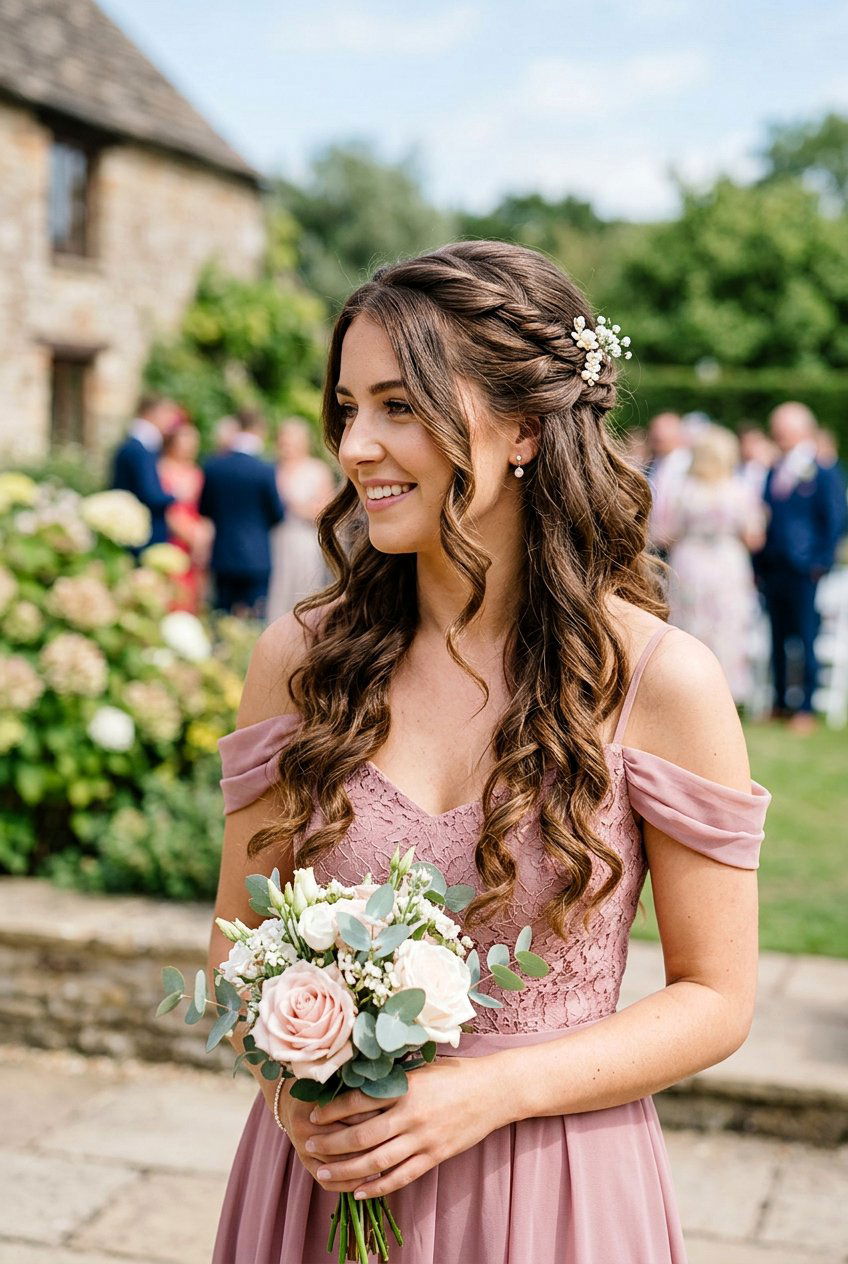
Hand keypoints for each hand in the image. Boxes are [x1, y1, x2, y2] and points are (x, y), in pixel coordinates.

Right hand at [277, 1079, 385, 1185]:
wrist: (293, 1104)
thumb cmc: (324, 1089)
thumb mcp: (338, 1084)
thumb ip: (358, 1090)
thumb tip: (389, 1097)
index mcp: (315, 1105)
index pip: (351, 1116)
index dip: (375, 1118)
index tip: (395, 1120)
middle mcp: (304, 1129)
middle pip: (344, 1143)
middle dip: (371, 1146)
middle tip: (396, 1146)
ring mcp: (302, 1150)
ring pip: (337, 1165)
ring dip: (362, 1169)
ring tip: (387, 1167)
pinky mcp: (306, 1165)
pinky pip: (329, 1183)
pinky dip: (349, 1184)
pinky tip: (368, 1181)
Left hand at [302, 1056, 506, 1198]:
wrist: (494, 1090)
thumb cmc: (456, 1073)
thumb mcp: (421, 1067)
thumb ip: (393, 1078)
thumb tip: (356, 1082)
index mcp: (405, 1086)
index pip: (358, 1101)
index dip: (331, 1111)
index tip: (311, 1115)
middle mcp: (411, 1114)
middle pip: (361, 1136)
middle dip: (330, 1144)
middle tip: (309, 1147)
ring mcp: (423, 1139)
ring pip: (376, 1162)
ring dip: (345, 1170)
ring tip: (323, 1173)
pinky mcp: (435, 1156)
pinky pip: (401, 1177)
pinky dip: (377, 1187)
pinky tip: (358, 1191)